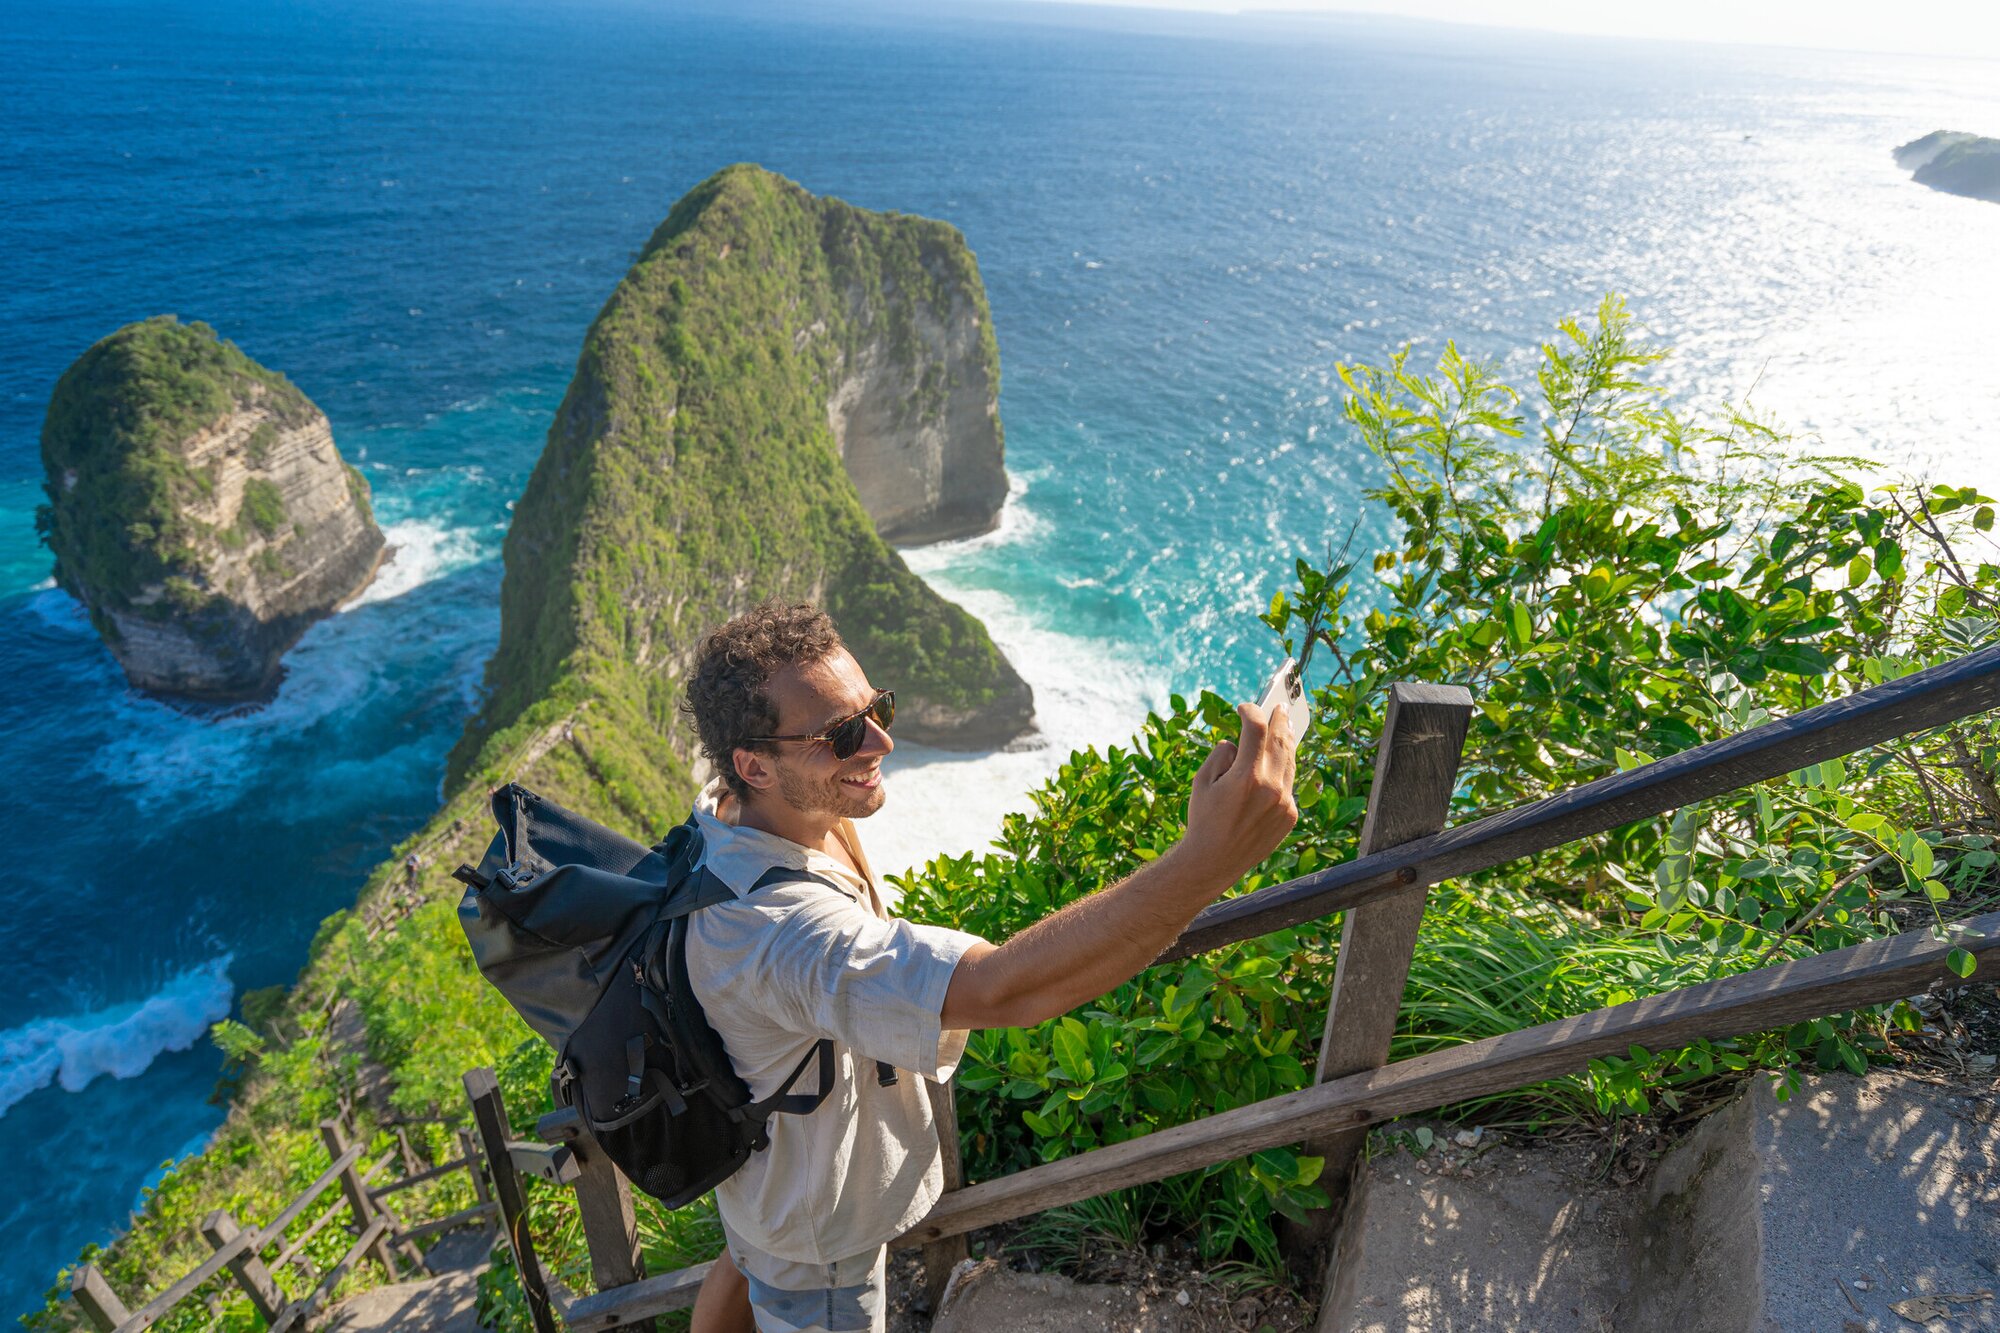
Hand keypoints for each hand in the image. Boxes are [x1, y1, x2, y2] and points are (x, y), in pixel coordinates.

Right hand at [1173, 702, 1298, 888]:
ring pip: (1290, 761)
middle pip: (1281, 740)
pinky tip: (1277, 762)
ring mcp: (1284, 802)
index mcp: (1246, 776)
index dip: (1251, 712)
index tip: (1245, 708)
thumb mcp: (1202, 782)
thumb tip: (1236, 743)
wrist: (1214, 861)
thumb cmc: (1203, 819)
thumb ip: (1220, 755)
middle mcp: (1270, 787)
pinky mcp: (1290, 815)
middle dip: (1279, 720)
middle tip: (1281, 707)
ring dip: (1287, 741)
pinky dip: (1282, 769)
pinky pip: (1288, 784)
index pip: (1256, 728)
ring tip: (1285, 728)